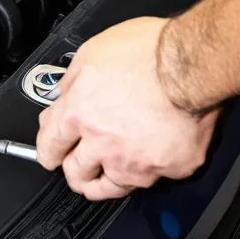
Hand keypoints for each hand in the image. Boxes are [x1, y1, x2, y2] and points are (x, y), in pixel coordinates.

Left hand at [36, 17, 218, 200]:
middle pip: (77, 174)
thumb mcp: (92, 53)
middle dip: (73, 173)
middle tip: (76, 170)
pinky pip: (156, 177)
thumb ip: (73, 80)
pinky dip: (152, 170)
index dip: (47, 152)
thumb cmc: (148, 51)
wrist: (192, 63)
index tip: (49, 155)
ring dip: (105, 183)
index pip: (49, 146)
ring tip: (105, 179)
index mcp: (79, 115)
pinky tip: (150, 159)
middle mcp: (104, 144)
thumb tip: (66, 93)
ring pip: (112, 187)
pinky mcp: (170, 168)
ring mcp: (137, 161)